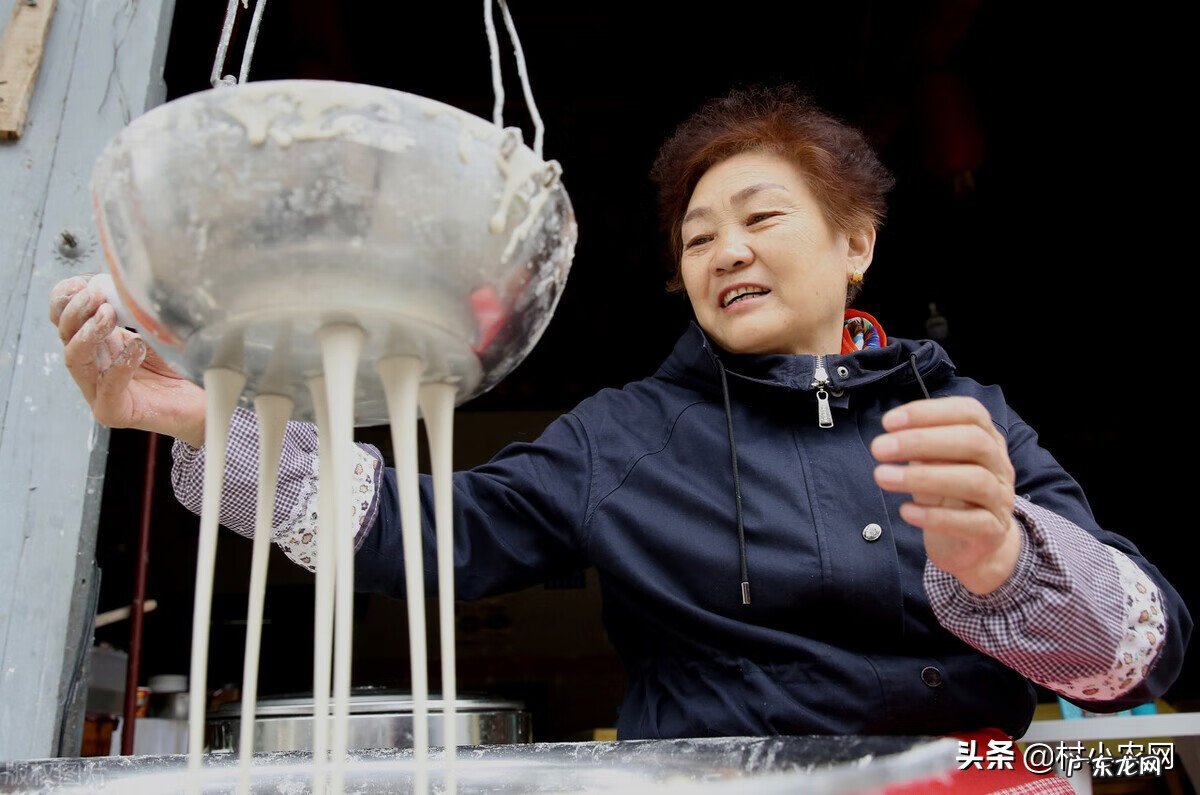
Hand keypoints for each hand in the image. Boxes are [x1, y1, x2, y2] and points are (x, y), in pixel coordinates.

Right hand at [49, 275, 206, 446]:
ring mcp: (99, 391)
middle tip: (96, 294)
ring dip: (88, 333)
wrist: (204, 402)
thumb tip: (128, 282)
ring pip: (76, 359)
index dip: (66, 298)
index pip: (64, 319)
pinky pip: (107, 388)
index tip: (84, 282)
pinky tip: (137, 348)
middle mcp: (94, 365)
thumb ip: (139, 311)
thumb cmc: (182, 367)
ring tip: (109, 314)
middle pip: (65, 335)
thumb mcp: (158, 329)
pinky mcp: (114, 412)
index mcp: (100, 342)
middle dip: (76, 310)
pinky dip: (119, 366)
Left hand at [870, 396, 1021, 594]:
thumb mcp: (934, 465)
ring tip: (882, 476)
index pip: (970, 412)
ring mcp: (1000, 499)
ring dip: (924, 477)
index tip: (888, 422)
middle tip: (879, 448)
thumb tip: (893, 436)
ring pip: (975, 480)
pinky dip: (935, 516)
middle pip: (974, 442)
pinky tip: (905, 511)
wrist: (972, 546)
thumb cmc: (947, 495)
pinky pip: (971, 522)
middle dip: (922, 440)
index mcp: (987, 439)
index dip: (929, 412)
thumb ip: (922, 448)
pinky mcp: (993, 532)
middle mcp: (1000, 465)